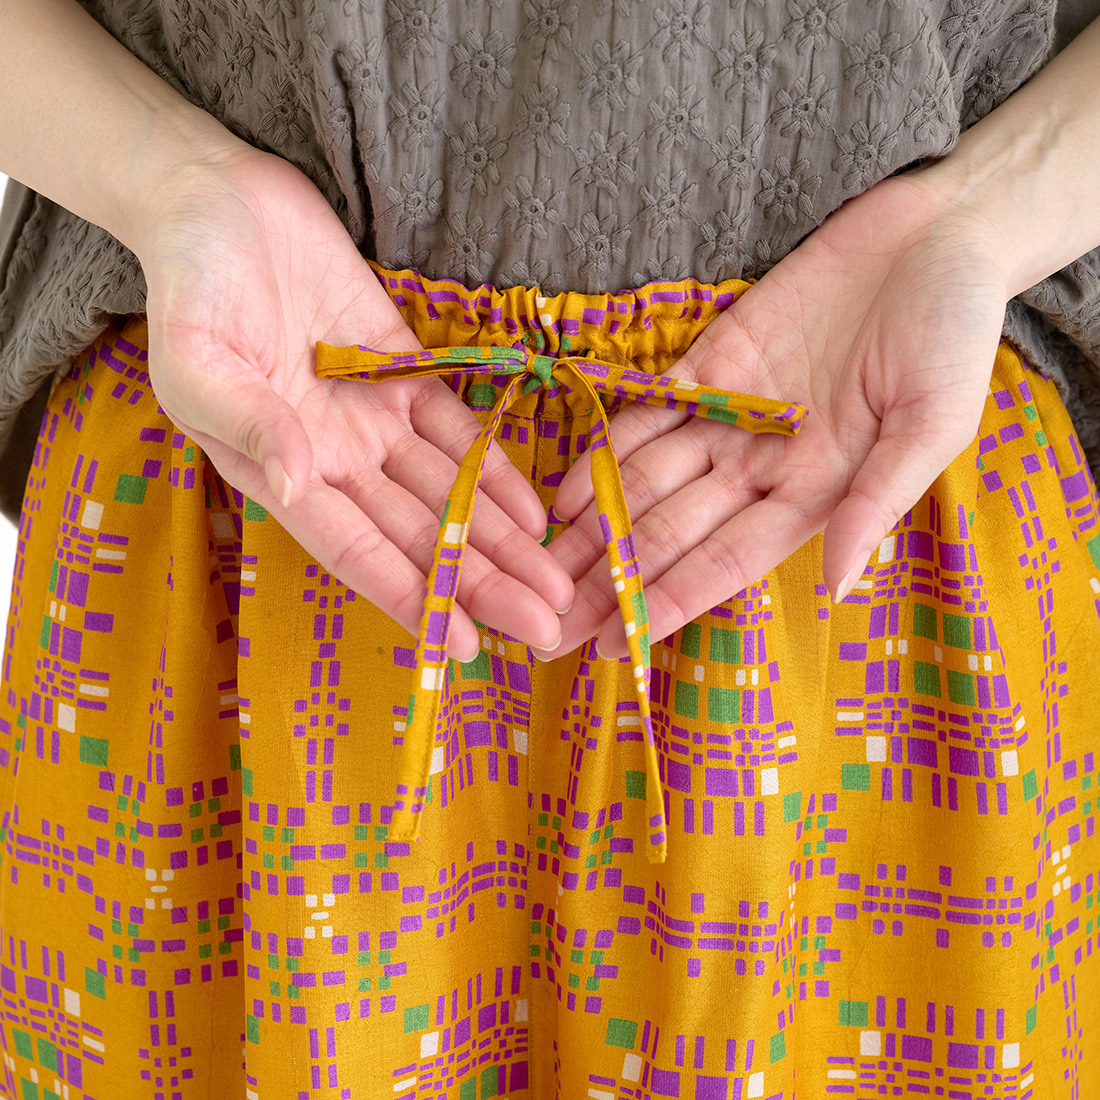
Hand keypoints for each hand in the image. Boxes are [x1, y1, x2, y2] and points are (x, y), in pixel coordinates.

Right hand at [135, 145, 573, 659]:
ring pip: (448, 492)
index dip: (413, 599)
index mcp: (279, 471)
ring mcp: (372, 416)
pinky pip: (457, 429)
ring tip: (557, 583)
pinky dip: (494, 469)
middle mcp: (334, 459)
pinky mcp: (400, 369)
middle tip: (547, 628)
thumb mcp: (197, 357)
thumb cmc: (190, 282)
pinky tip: (536, 511)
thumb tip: (297, 482)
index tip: (465, 646)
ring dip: (502, 540)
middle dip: (482, 584)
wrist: (216, 198)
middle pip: (420, 535)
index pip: (358, 551)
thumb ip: (248, 423)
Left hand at [540, 170, 1006, 658]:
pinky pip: (645, 417)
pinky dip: (604, 454)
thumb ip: (879, 501)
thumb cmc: (955, 331)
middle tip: (548, 630)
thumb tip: (837, 587)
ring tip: (538, 571)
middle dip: (609, 583)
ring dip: (592, 529)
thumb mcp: (935, 421)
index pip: (723, 562)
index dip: (668, 603)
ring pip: (644, 484)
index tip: (616, 647)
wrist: (936, 235)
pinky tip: (562, 493)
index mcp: (814, 492)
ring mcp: (728, 416)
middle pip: (668, 535)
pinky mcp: (709, 363)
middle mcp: (760, 466)